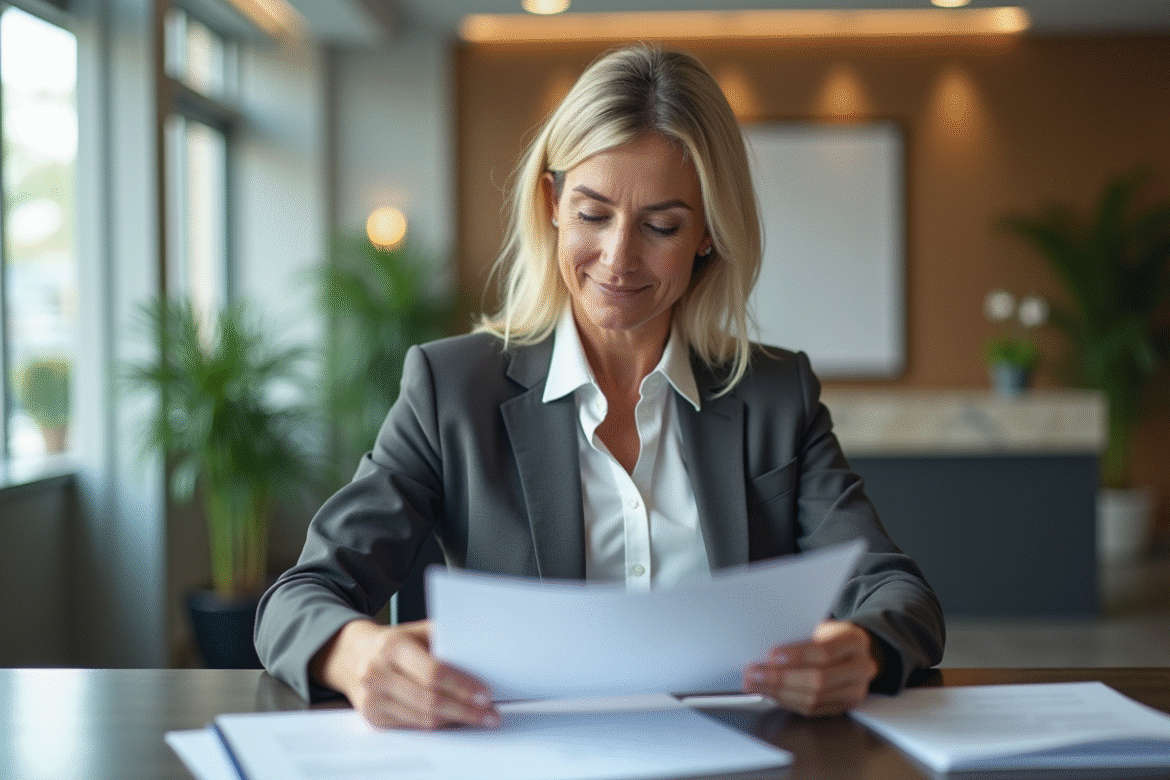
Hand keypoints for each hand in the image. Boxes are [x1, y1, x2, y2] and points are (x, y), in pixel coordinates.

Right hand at [312, 619, 498, 729]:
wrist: (350, 654)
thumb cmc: (390, 642)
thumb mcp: (415, 631)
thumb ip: (443, 640)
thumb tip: (480, 653)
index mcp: (393, 646)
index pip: (433, 672)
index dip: (461, 686)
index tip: (484, 693)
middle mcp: (378, 673)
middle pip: (429, 700)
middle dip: (465, 710)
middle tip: (489, 713)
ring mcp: (373, 698)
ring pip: (422, 718)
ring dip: (455, 721)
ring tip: (479, 718)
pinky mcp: (372, 717)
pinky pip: (412, 725)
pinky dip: (437, 725)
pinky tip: (454, 720)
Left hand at [743, 619, 878, 716]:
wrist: (852, 652)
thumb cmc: (829, 636)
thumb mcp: (821, 627)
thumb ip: (800, 636)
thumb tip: (766, 650)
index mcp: (855, 641)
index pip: (825, 652)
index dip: (797, 656)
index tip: (771, 656)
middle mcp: (861, 668)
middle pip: (818, 679)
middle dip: (781, 678)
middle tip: (754, 674)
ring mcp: (855, 691)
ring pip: (814, 698)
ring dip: (779, 693)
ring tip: (755, 685)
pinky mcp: (844, 707)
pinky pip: (812, 709)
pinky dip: (787, 702)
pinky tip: (769, 694)